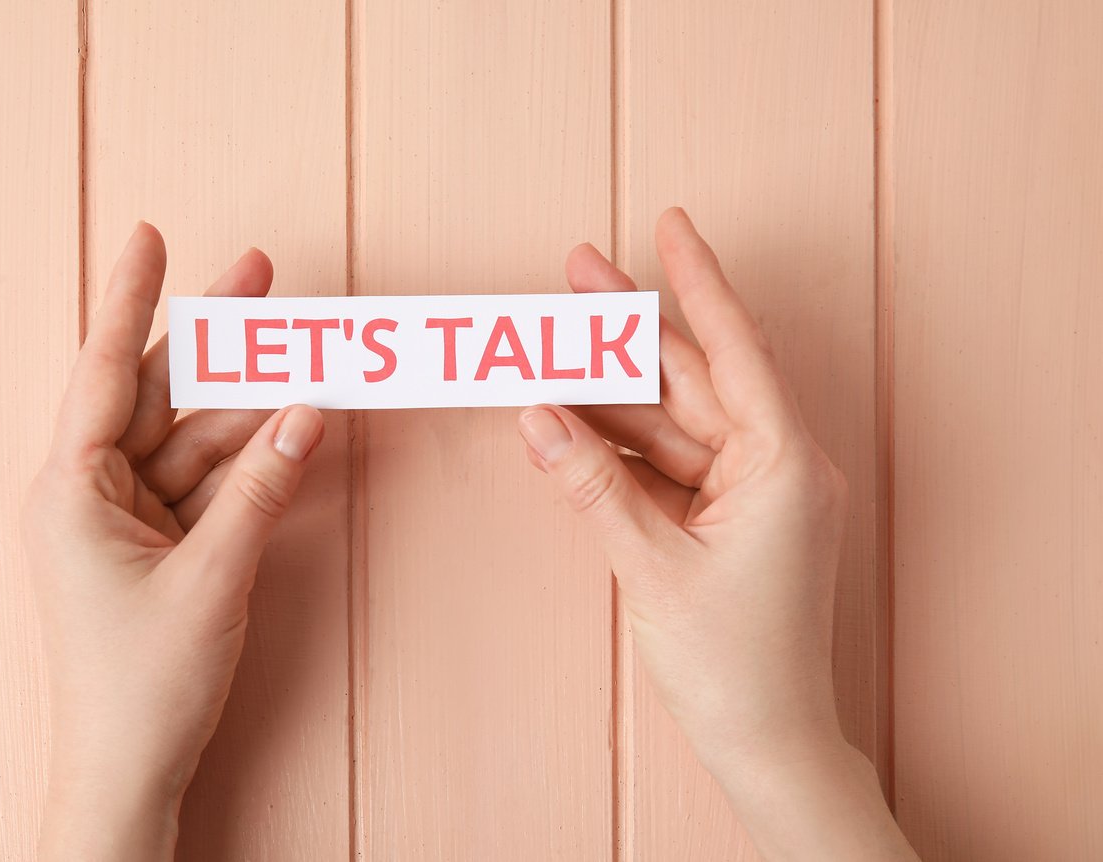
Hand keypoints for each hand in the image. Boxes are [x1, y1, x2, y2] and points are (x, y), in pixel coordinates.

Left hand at [22, 224, 324, 860]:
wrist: (133, 767)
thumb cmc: (144, 682)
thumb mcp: (211, 577)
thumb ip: (262, 489)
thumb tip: (307, 415)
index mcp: (71, 490)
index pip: (104, 372)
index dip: (130, 300)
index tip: (150, 237)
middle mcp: (92, 492)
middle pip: (159, 393)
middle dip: (212, 339)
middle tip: (259, 279)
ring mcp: (129, 517)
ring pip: (193, 436)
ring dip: (247, 401)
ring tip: (302, 350)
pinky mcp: (161, 542)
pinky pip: (210, 480)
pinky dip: (251, 457)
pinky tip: (292, 421)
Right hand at [517, 207, 916, 859]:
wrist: (764, 740)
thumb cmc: (734, 663)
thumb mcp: (651, 566)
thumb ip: (591, 485)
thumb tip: (535, 417)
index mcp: (782, 463)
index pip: (735, 349)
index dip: (699, 281)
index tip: (672, 225)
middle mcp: (772, 464)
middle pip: (690, 377)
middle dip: (629, 330)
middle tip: (575, 272)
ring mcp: (747, 490)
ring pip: (669, 419)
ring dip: (611, 389)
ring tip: (548, 348)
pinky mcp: (721, 516)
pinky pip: (663, 460)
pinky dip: (618, 443)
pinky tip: (570, 415)